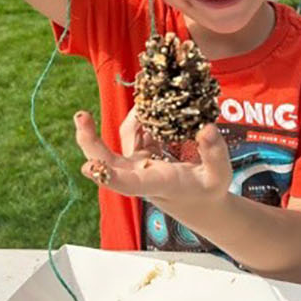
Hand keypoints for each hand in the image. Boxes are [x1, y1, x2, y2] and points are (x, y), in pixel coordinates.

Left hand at [72, 110, 230, 206]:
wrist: (198, 200)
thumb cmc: (208, 191)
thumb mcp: (219, 176)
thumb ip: (215, 154)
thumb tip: (207, 128)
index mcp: (157, 183)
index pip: (129, 183)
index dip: (109, 176)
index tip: (90, 167)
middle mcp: (141, 173)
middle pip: (106, 160)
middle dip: (89, 140)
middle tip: (81, 116)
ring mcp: (139, 161)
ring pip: (123, 138)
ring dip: (130, 118)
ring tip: (149, 100)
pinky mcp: (143, 151)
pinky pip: (136, 130)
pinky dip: (142, 116)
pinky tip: (154, 106)